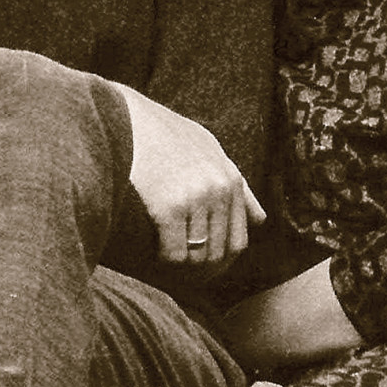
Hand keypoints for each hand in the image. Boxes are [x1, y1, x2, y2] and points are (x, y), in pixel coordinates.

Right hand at [122, 91, 264, 267]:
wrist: (126, 116)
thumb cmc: (165, 133)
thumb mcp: (208, 147)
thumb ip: (235, 182)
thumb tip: (261, 220)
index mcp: (231, 179)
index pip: (238, 241)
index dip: (220, 260)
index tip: (201, 265)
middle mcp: (218, 190)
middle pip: (218, 253)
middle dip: (200, 268)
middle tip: (180, 269)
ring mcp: (195, 198)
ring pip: (197, 256)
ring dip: (181, 264)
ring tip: (165, 257)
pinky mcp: (168, 207)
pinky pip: (174, 253)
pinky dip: (164, 258)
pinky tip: (153, 248)